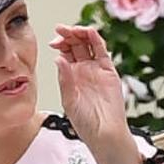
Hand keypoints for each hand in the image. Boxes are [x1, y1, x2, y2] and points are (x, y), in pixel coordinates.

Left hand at [49, 25, 141, 163]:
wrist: (104, 133)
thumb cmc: (86, 123)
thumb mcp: (68, 100)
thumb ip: (65, 79)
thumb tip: (58, 59)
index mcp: (71, 77)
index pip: (64, 53)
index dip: (59, 44)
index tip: (54, 41)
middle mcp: (83, 71)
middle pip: (76, 45)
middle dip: (68, 35)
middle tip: (62, 30)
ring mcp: (96, 69)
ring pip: (88, 45)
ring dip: (81, 34)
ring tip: (73, 30)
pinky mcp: (109, 71)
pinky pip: (102, 52)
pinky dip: (97, 40)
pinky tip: (89, 33)